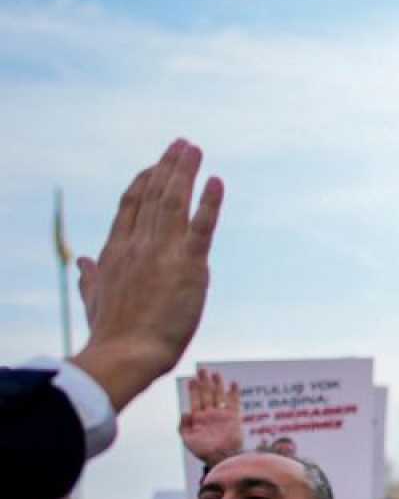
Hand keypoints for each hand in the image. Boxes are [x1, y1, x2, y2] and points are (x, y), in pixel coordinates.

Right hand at [71, 139, 224, 411]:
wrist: (126, 353)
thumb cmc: (111, 334)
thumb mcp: (94, 301)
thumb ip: (90, 280)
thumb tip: (82, 264)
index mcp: (116, 252)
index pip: (130, 208)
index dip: (143, 183)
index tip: (153, 166)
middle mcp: (138, 245)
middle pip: (154, 196)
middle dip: (167, 167)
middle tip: (181, 144)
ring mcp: (162, 252)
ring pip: (174, 202)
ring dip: (184, 173)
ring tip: (193, 149)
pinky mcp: (189, 265)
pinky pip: (202, 227)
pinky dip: (209, 202)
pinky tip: (216, 181)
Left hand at [179, 368, 242, 464]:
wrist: (221, 458)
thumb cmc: (203, 451)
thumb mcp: (187, 440)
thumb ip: (183, 426)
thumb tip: (184, 412)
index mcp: (198, 418)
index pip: (195, 400)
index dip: (193, 389)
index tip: (191, 379)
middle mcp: (210, 414)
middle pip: (207, 394)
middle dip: (204, 382)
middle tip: (202, 370)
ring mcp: (222, 415)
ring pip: (219, 396)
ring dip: (217, 384)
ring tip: (216, 373)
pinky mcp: (233, 418)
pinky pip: (234, 403)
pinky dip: (234, 393)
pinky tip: (233, 384)